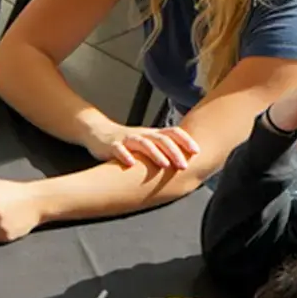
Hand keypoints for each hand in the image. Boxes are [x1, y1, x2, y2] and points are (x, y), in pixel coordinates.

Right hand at [83, 114, 202, 171]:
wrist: (99, 133)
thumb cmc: (128, 142)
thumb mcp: (148, 143)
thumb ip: (164, 150)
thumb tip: (186, 163)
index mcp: (153, 134)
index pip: (173, 132)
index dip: (186, 140)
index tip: (197, 152)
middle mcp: (143, 135)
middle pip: (161, 139)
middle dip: (174, 151)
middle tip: (184, 165)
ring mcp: (127, 139)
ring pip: (143, 143)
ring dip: (155, 153)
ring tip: (164, 164)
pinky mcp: (112, 145)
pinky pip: (119, 149)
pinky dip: (124, 155)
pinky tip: (130, 163)